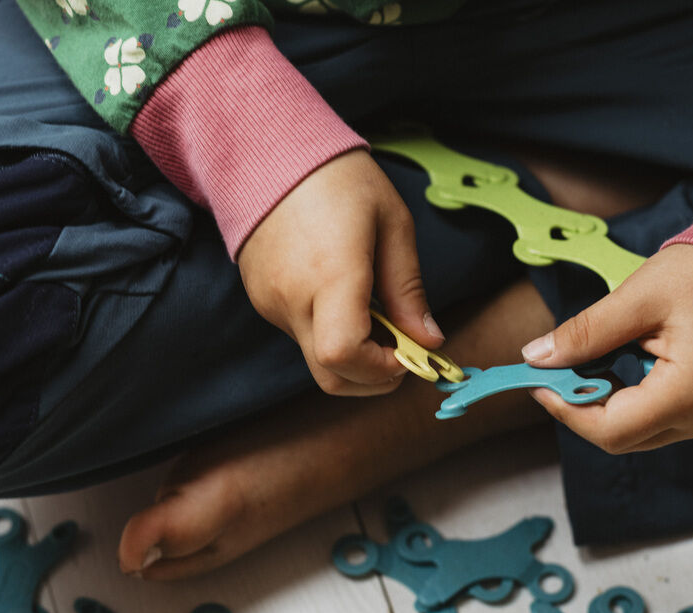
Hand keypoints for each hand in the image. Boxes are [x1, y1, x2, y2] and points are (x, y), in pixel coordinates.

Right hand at [237, 149, 443, 395]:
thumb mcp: (392, 224)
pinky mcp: (262, 301)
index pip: (344, 356)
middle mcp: (292, 298)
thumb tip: (430, 340)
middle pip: (331, 377)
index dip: (381, 370)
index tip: (407, 354)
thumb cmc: (337, 180)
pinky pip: (301, 336)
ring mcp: (271, 303)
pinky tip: (345, 300)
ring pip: (316, 360)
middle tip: (400, 352)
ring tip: (376, 314)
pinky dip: (331, 335)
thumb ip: (409, 290)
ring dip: (353, 355)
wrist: (267, 151)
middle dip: (372, 379)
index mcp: (330, 274)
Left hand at [521, 244, 692, 451]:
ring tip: (584, 360)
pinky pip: (658, 419)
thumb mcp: (638, 297)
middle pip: (622, 436)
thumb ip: (585, 333)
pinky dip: (628, 398)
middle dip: (580, 407)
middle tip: (551, 369)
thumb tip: (535, 357)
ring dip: (603, 402)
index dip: (566, 409)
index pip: (611, 429)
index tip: (536, 381)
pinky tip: (615, 364)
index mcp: (692, 394)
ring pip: (637, 431)